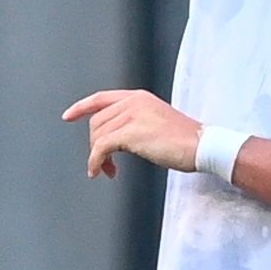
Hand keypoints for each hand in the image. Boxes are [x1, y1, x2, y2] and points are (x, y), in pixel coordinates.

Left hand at [62, 89, 200, 178]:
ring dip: (97, 157)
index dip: (81, 107)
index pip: (101, 98)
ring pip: (98, 136)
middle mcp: (133, 102)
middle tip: (105, 164)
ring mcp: (132, 115)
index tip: (68, 116)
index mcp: (138, 97)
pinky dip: (96, 162)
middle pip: (97, 122)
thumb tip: (115, 139)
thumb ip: (135, 121)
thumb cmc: (185, 140)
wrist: (202, 145)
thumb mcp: (156, 120)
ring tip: (108, 170)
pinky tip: (102, 172)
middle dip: (95, 145)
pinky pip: (102, 148)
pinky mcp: (131, 133)